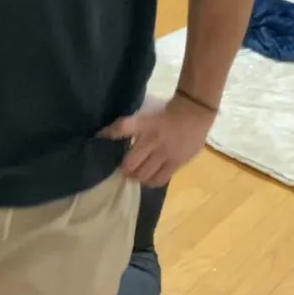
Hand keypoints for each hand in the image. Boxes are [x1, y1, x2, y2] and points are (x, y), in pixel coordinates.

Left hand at [100, 95, 216, 186]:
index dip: (108, 135)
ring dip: (136, 177)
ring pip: (144, 174)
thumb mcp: (146, 113)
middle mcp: (153, 140)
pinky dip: (151, 182)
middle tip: (124, 170)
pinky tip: (149, 180)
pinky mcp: (176, 162)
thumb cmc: (166, 112)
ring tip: (136, 176)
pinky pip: (160, 179)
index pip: (122, 128)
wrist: (194, 112)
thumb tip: (107, 133)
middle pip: (131, 163)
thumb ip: (130, 125)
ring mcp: (165, 153)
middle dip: (124, 170)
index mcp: (144, 124)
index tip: (99, 140)